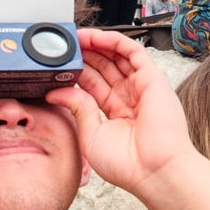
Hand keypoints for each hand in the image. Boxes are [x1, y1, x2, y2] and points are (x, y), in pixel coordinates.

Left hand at [46, 29, 202, 206]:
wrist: (154, 171)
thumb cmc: (128, 165)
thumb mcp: (91, 136)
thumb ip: (77, 109)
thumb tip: (56, 91)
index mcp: (116, 114)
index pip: (93, 85)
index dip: (77, 72)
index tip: (58, 64)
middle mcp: (130, 98)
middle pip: (104, 68)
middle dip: (85, 55)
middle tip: (64, 45)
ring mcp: (142, 87)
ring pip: (117, 57)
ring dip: (97, 44)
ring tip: (76, 37)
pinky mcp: (153, 79)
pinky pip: (134, 52)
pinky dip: (114, 41)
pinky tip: (96, 37)